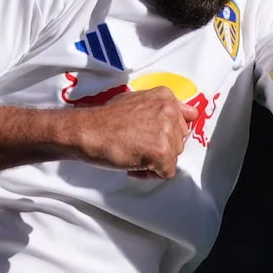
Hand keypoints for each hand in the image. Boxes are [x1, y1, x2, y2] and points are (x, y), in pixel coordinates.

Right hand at [69, 88, 198, 178]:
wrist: (88, 131)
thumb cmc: (105, 119)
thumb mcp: (136, 101)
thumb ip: (159, 108)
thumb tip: (183, 115)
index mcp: (165, 97)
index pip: (185, 120)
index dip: (169, 132)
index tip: (155, 137)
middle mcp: (169, 112)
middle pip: (179, 140)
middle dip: (161, 147)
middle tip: (138, 147)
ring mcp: (167, 132)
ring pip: (174, 157)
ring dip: (155, 161)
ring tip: (133, 155)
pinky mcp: (162, 152)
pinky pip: (167, 172)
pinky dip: (150, 174)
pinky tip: (133, 165)